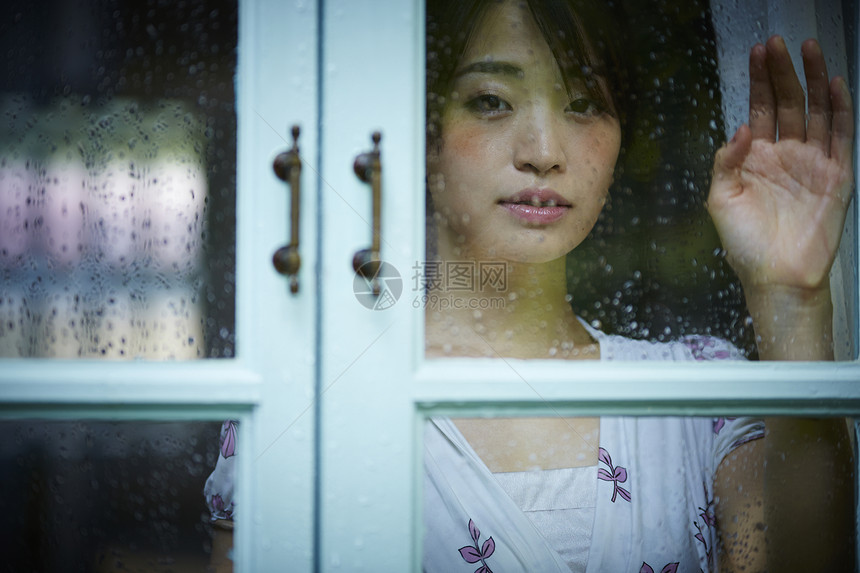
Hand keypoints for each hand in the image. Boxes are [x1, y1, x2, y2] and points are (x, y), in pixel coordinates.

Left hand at [707, 36, 853, 294]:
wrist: (777, 276)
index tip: (756, 53)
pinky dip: (839, 109)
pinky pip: (840, 135)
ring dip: (812, 80)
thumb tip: (739, 127)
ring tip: (807, 48)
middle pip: (787, 103)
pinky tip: (833, 84)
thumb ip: (725, 163)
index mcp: (755, 159)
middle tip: (777, 42)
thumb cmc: (744, 243)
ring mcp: (812, 162)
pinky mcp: (836, 175)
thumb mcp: (721, 201)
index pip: (760, 109)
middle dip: (782, 72)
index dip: (758, 82)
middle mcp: (785, 155)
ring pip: (815, 111)